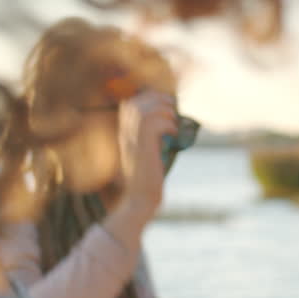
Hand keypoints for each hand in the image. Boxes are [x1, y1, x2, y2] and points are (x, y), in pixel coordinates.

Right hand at [117, 90, 176, 218]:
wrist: (140, 199)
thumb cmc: (147, 179)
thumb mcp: (147, 153)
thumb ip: (151, 138)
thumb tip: (168, 123)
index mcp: (124, 134)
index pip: (130, 104)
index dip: (148, 98)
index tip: (165, 104)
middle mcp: (126, 135)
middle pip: (137, 102)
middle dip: (158, 100)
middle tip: (172, 111)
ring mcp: (133, 141)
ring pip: (146, 110)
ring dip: (164, 112)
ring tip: (173, 123)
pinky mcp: (143, 149)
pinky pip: (156, 124)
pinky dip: (169, 125)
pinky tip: (173, 135)